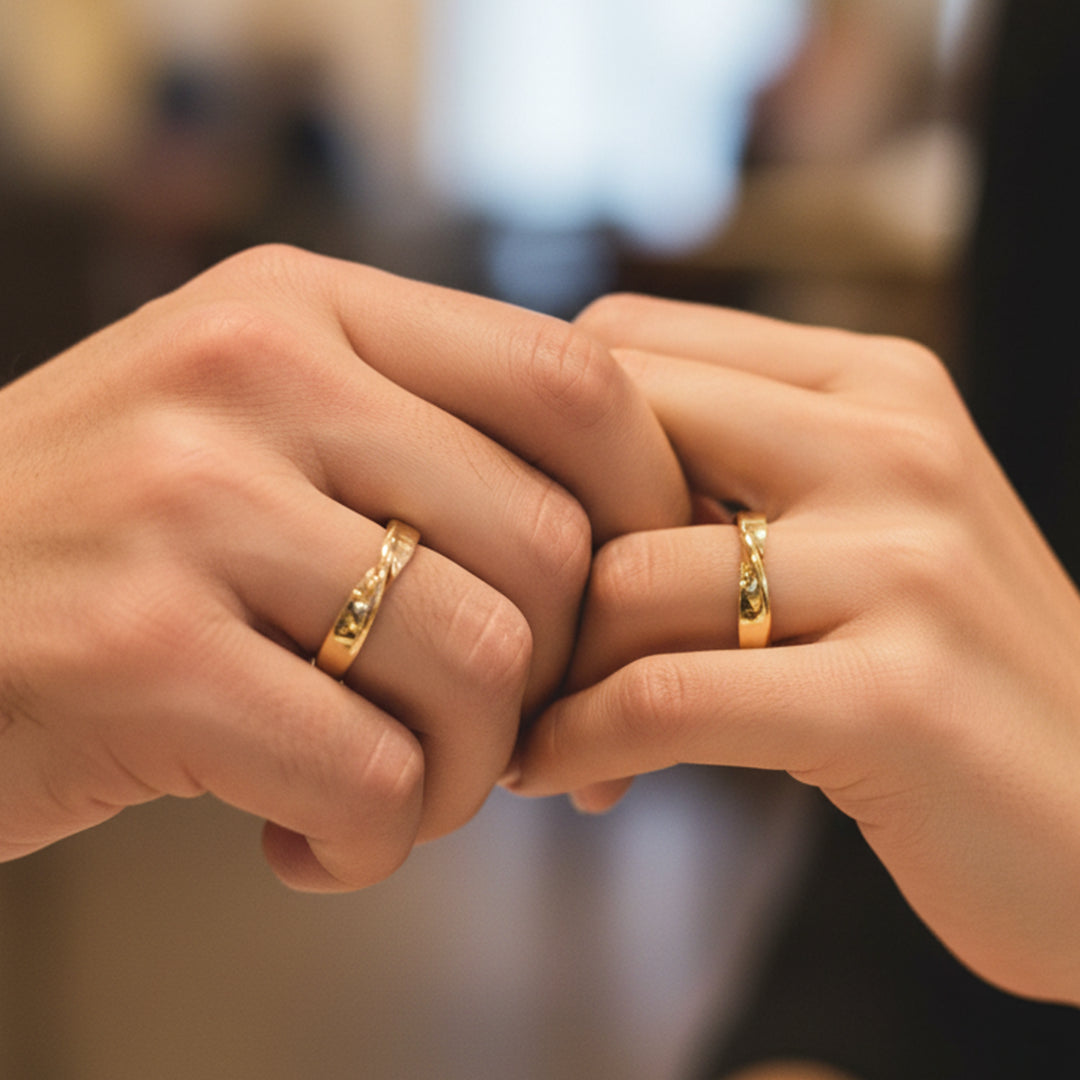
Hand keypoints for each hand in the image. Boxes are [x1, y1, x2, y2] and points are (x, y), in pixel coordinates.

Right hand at [0, 248, 688, 890]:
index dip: (645, 503)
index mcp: (306, 308)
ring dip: (464, 774)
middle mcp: (254, 372)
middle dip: (546, 684)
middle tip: (477, 737)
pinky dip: (375, 839)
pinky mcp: (138, 646)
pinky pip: (373, 774)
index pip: (570, 380)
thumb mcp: (263, 435)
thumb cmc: (116, 543)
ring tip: (389, 792)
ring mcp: (188, 501)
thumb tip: (614, 569)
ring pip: (478, 667)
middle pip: (546, 546)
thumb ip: (424, 457)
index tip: (625, 604)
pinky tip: (307, 838)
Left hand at [509, 294, 1079, 1003]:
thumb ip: (739, 480)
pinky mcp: (896, 696)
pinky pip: (666, 698)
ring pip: (626, 581)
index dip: (536, 444)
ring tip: (545, 732)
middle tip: (510, 635)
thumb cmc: (954, 679)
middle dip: (535, 549)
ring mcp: (906, 564)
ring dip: (557, 672)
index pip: (626, 342)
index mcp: (875, 383)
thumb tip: (550, 486)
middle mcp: (894, 446)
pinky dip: (584, 744)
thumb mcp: (866, 534)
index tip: (514, 538)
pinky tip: (566, 780)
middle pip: (610, 441)